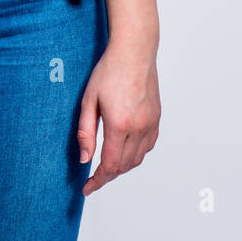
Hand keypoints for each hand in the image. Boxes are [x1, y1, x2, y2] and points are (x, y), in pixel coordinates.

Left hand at [76, 41, 160, 195]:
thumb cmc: (109, 71)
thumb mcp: (88, 100)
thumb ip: (86, 132)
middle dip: (107, 176)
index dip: (97, 180)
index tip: (87, 188)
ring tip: (106, 166)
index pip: (110, 165)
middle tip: (93, 179)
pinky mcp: (157, 118)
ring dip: (122, 167)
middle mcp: (139, 128)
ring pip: (137, 159)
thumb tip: (84, 159)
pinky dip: (135, 155)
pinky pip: (147, 146)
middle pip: (124, 166)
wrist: (134, 52)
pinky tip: (124, 151)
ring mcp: (151, 124)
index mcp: (120, 124)